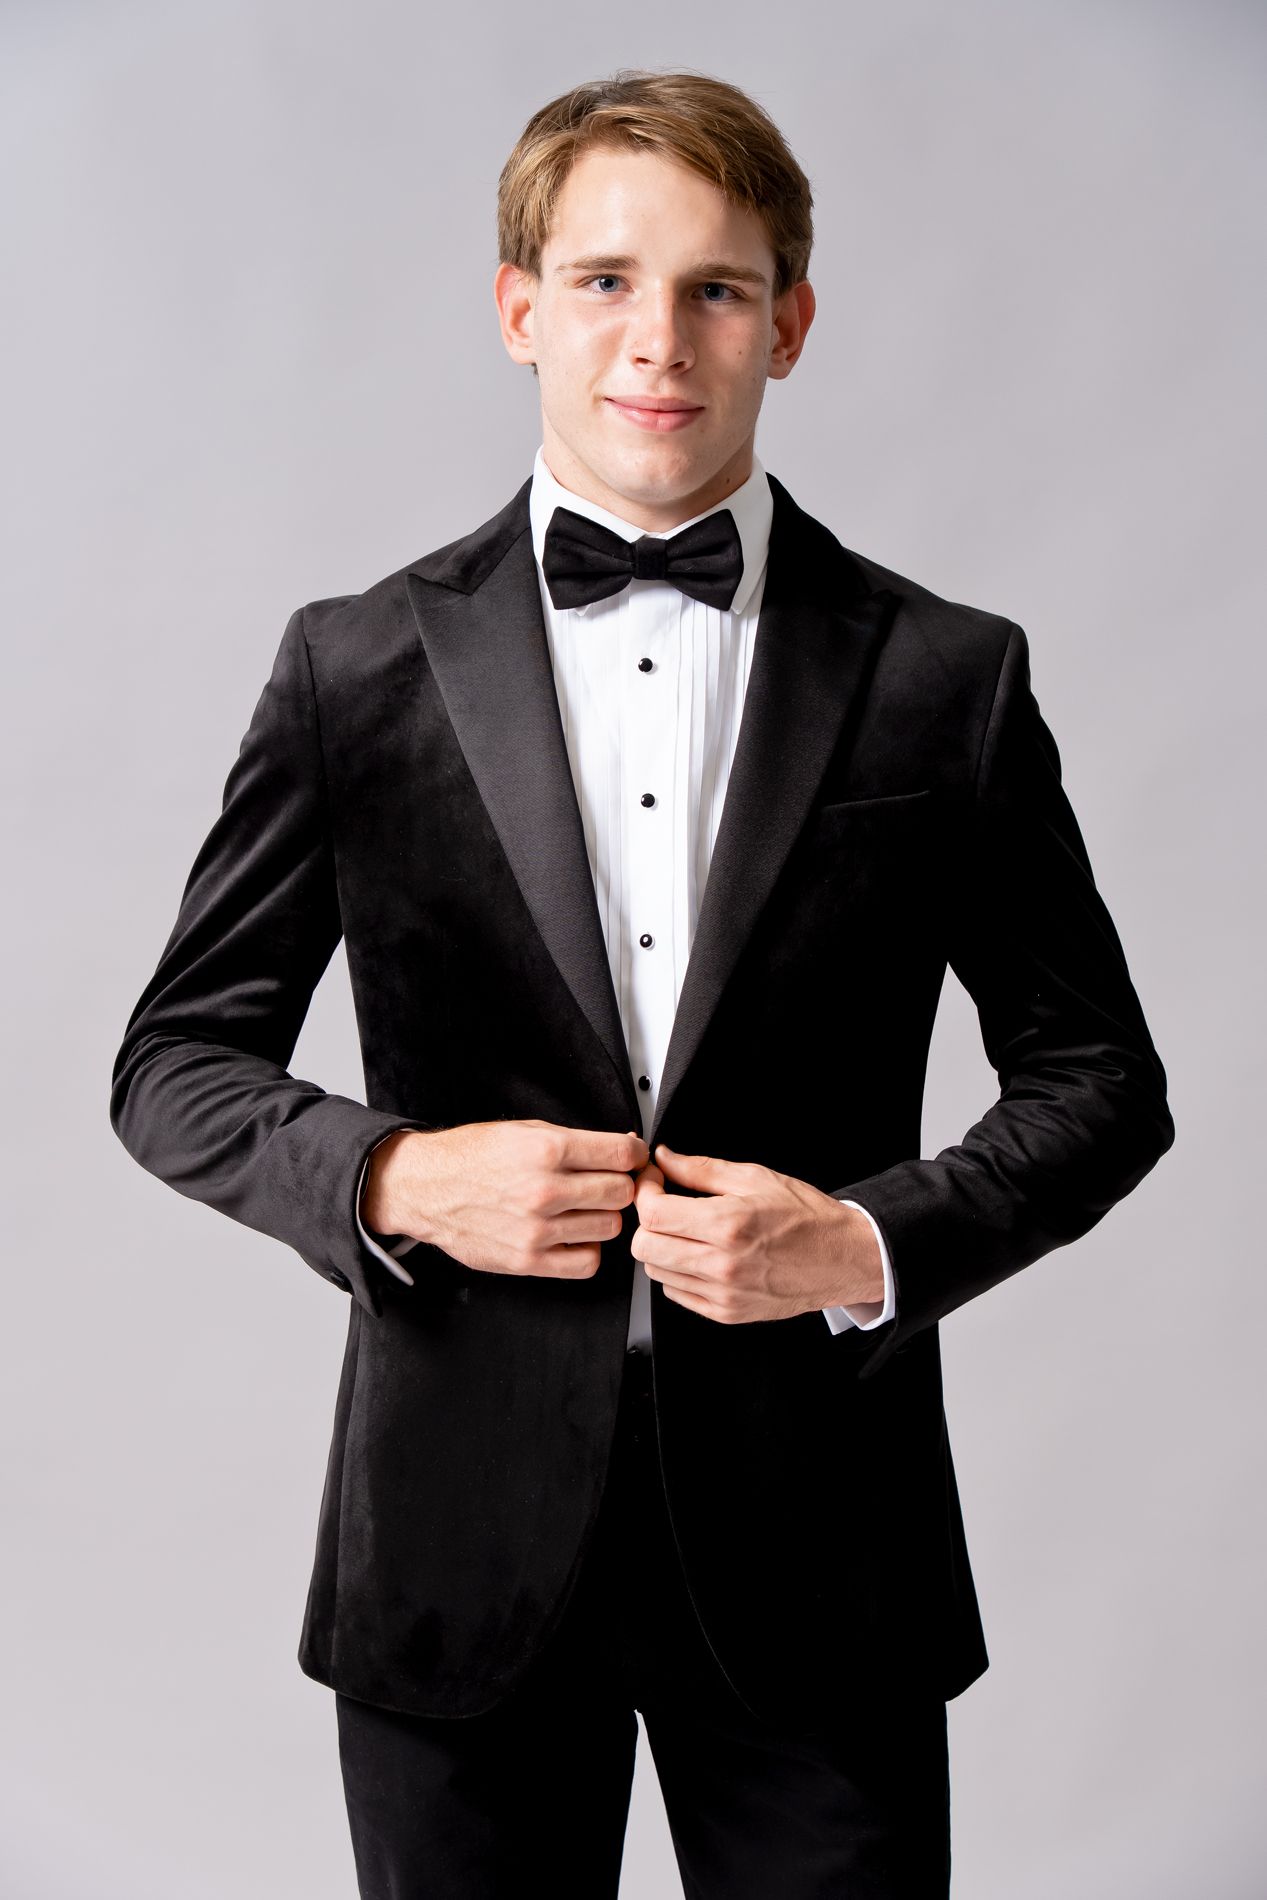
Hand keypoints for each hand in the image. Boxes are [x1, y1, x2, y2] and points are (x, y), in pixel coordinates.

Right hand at [362, 1120, 648, 1279]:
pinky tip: (573, 1234)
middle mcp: (544, 1190)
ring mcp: (537, 1229)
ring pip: (610, 1227)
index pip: (621, 1154)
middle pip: (621, 1192)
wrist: (426, 1188)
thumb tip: (624, 1148)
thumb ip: (575, 1141)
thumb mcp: (523, 1130)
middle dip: (620, 1184)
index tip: (632, 1158)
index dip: (634, 1154)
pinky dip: (588, 1248)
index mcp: (545, 1150)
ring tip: (582, 1207)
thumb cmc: (471, 1156)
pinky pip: (587, 1262)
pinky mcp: (528, 1260)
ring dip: (602, 1216)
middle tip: (607, 1181)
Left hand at [631, 1144, 883, 1324]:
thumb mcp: (755, 1178)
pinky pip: (676, 1294)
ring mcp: (723, 1294)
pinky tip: (699, 1255)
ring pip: (656, 1272)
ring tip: (686, 1230)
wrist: (843, 1258)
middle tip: (665, 1204)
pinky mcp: (727, 1313)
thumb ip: (701, 1169)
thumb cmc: (808, 1217)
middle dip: (647, 1221)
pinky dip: (678, 1272)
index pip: (653, 1214)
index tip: (654, 1181)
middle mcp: (722, 1264)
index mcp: (728, 1225)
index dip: (645, 1192)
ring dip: (661, 1247)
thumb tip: (666, 1158)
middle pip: (645, 1247)